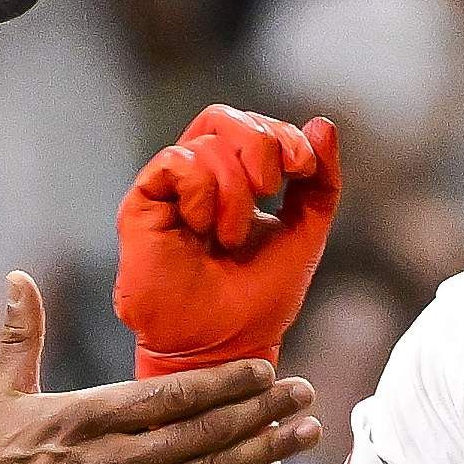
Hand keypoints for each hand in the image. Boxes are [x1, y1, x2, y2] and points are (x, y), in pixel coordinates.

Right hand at [0, 273, 318, 463]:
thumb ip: (19, 336)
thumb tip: (18, 278)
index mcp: (85, 419)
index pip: (171, 395)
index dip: (224, 382)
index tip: (264, 369)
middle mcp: (114, 462)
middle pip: (204, 431)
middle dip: (261, 409)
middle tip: (304, 393)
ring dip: (264, 451)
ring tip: (305, 432)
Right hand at [115, 107, 341, 376]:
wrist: (223, 344)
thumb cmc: (257, 298)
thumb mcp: (306, 232)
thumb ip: (319, 181)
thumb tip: (322, 124)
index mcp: (232, 179)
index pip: (253, 125)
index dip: (283, 135)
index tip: (303, 168)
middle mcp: (196, 177)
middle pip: (225, 118)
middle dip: (261, 144)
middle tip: (271, 189)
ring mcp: (167, 189)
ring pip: (206, 143)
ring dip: (235, 191)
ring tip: (230, 237)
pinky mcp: (141, 204)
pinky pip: (177, 163)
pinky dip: (203, 193)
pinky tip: (202, 229)